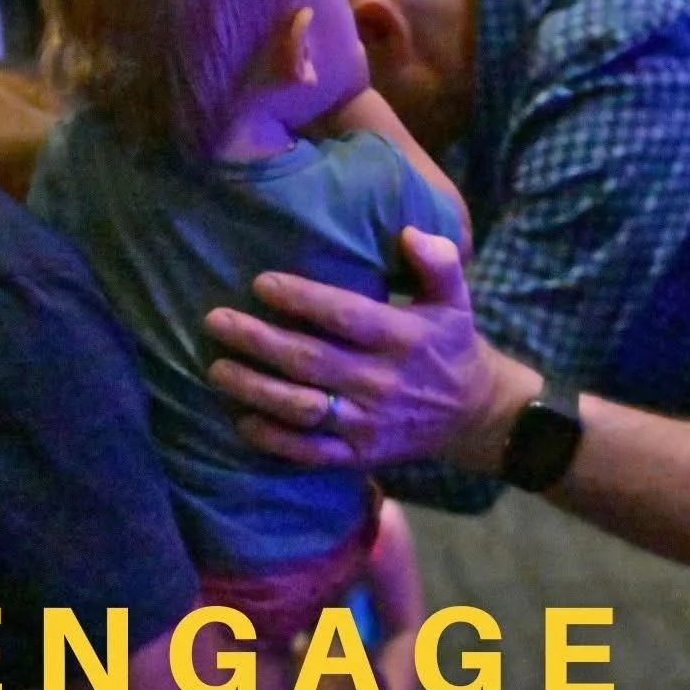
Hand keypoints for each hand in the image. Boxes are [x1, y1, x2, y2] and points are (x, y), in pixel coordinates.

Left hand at [206, 229, 529, 471]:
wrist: (474, 417)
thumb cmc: (451, 345)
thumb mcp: (456, 299)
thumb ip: (438, 263)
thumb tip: (410, 233)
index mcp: (404, 338)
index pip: (347, 316)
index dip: (303, 300)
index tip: (262, 283)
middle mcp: (383, 382)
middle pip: (311, 361)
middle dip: (259, 340)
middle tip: (216, 321)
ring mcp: (368, 424)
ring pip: (302, 408)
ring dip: (256, 389)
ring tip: (217, 368)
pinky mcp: (359, 456)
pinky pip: (310, 453)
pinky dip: (274, 440)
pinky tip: (242, 419)